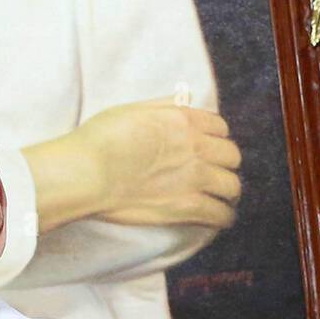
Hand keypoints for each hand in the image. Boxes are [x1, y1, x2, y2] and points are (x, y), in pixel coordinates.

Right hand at [24, 98, 240, 232]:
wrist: (88, 174)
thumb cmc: (99, 141)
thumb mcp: (131, 110)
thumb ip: (162, 105)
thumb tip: (186, 98)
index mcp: (185, 120)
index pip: (220, 128)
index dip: (215, 140)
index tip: (207, 150)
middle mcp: (197, 147)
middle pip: (231, 157)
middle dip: (225, 165)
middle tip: (214, 175)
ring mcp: (195, 178)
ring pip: (231, 186)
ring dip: (228, 192)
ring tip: (221, 200)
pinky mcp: (186, 207)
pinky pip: (219, 214)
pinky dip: (223, 218)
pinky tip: (220, 220)